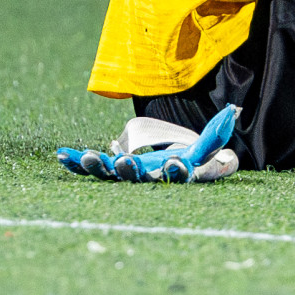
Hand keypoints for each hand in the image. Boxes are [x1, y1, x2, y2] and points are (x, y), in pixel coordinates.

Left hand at [56, 105, 240, 182]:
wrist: (168, 169)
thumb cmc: (190, 161)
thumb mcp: (206, 149)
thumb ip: (217, 134)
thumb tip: (232, 112)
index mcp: (174, 177)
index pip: (178, 176)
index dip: (176, 172)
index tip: (174, 164)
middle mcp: (148, 181)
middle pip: (137, 179)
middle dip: (130, 170)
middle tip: (125, 162)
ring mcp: (125, 176)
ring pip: (109, 174)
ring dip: (99, 166)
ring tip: (90, 156)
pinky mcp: (108, 169)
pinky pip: (89, 168)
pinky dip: (76, 163)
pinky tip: (62, 155)